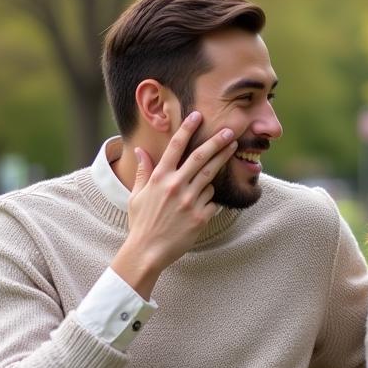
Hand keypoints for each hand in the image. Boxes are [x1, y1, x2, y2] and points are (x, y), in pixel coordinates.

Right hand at [112, 112, 237, 296]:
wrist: (147, 252)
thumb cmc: (141, 223)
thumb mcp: (136, 195)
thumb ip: (143, 172)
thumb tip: (140, 150)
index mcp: (159, 178)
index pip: (175, 147)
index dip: (187, 129)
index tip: (198, 116)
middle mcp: (175, 186)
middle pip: (200, 157)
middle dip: (217, 142)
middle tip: (231, 131)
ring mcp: (189, 201)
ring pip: (210, 178)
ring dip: (219, 165)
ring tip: (230, 152)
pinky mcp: (200, 217)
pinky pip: (212, 201)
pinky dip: (211, 199)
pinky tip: (205, 203)